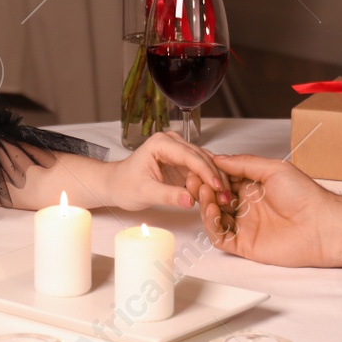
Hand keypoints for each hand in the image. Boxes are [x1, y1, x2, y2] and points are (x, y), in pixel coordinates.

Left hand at [104, 130, 230, 210]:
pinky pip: (201, 170)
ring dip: (215, 178)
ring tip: (225, 196)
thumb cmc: (125, 185)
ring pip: (205, 162)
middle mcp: (172, 142)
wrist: (116, 185)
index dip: (206, 171)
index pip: (190, 156)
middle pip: (201, 157)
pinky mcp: (182, 162)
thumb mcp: (145, 192)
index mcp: (161, 143)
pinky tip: (217, 193)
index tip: (218, 186)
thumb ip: (168, 195)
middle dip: (215, 176)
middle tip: (226, 195)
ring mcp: (178, 150)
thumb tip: (191, 200)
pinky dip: (209, 181)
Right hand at [194, 153, 341, 267]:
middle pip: (215, 198)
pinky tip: (212, 212)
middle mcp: (247, 206)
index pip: (223, 180)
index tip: (200, 168)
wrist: (321, 225)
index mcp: (253, 187)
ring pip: (214, 217)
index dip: (211, 174)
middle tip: (197, 181)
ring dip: (206, 205)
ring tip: (207, 195)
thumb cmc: (305, 196)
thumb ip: (245, 164)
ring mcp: (245, 226)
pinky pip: (220, 237)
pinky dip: (211, 225)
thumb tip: (220, 158)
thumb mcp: (274, 169)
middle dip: (204, 189)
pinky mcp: (245, 244)